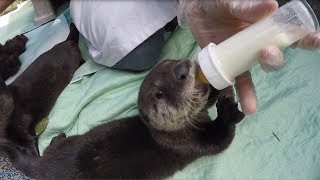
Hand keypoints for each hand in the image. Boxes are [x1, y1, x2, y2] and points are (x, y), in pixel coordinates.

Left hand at [179, 0, 319, 113]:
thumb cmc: (218, 3)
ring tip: (251, 107)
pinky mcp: (223, 64)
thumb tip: (272, 6)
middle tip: (267, 53)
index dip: (305, 40)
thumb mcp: (231, 3)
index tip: (317, 42)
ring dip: (250, 92)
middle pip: (270, 59)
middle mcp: (254, 47)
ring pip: (248, 77)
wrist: (195, 10)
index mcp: (263, 29)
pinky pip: (227, 82)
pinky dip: (228, 94)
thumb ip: (248, 7)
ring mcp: (238, 58)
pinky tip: (229, 106)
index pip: (288, 37)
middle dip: (274, 60)